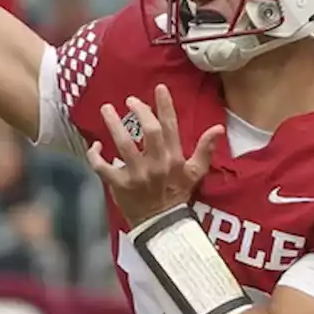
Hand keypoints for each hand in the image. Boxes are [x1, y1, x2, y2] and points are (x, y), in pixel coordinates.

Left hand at [86, 84, 224, 227]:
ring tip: (107, 109)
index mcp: (174, 159)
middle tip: (130, 101)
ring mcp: (136, 175)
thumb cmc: (176, 195)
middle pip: (148, 131)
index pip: (170, 127)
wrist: (161, 226)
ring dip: (113, 124)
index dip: (165, 105)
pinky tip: (96, 146)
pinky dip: (95, 155)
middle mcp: (156, 165)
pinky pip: (102, 166)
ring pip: (123, 144)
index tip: (159, 88)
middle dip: (138, 111)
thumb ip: (205, 150)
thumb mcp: (195, 174)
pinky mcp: (119, 185)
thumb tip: (218, 128)